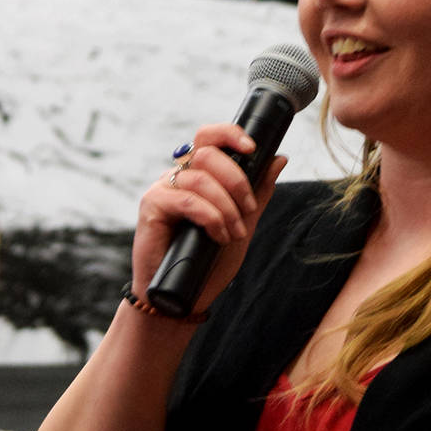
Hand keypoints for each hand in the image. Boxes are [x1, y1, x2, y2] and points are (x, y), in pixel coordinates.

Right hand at [131, 122, 286, 315]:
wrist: (184, 296)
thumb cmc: (208, 262)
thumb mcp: (243, 224)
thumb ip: (258, 192)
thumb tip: (279, 158)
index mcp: (198, 174)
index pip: (209, 137)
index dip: (229, 134)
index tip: (252, 148)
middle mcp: (178, 176)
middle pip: (206, 151)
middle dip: (236, 179)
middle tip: (249, 208)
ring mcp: (163, 190)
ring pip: (199, 177)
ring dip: (226, 207)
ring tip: (234, 233)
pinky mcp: (151, 206)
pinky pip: (186, 199)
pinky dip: (210, 217)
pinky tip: (217, 235)